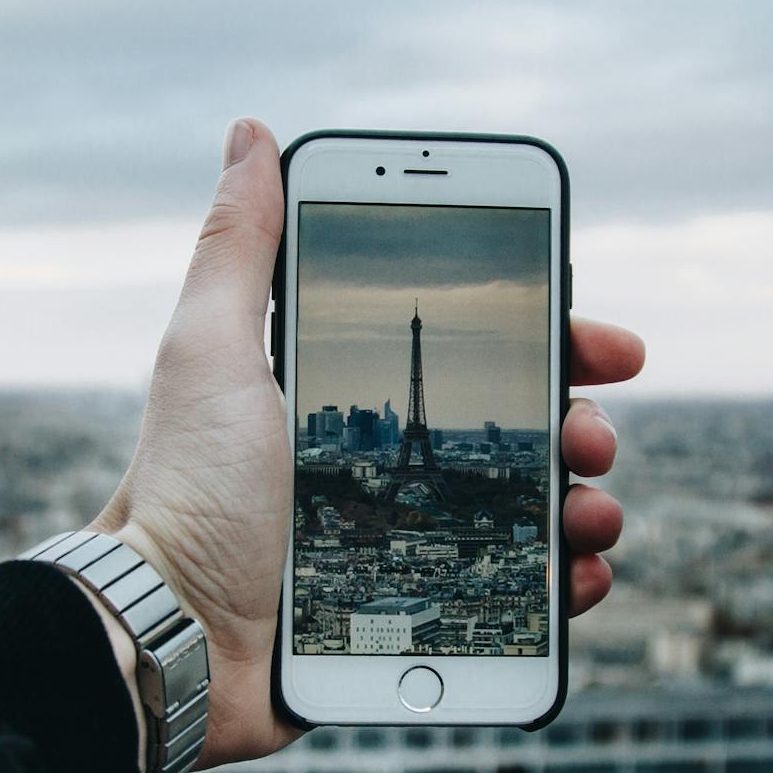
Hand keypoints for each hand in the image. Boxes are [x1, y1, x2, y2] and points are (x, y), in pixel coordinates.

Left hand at [95, 118, 643, 769]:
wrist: (170, 639)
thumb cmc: (185, 494)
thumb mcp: (209, 355)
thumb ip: (237, 250)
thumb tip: (251, 133)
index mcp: (349, 395)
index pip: (471, 350)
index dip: (546, 339)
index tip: (602, 341)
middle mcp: (387, 463)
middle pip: (518, 429)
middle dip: (578, 421)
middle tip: (595, 436)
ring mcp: (409, 540)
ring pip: (532, 509)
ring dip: (585, 500)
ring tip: (594, 511)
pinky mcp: (418, 614)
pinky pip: (517, 593)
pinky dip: (563, 581)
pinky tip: (578, 576)